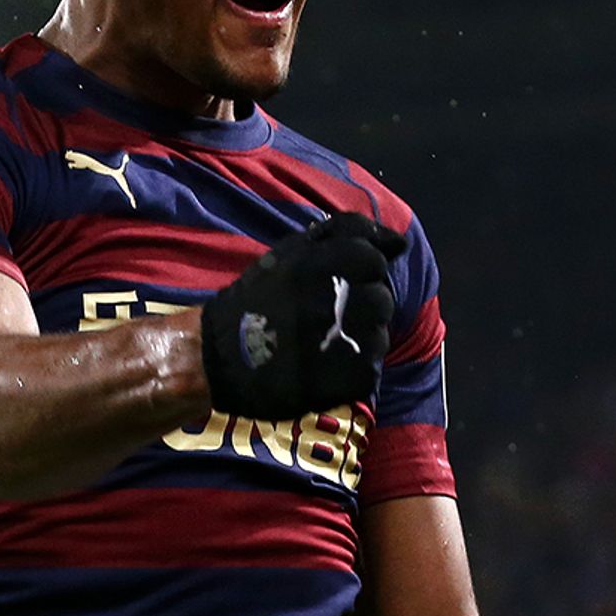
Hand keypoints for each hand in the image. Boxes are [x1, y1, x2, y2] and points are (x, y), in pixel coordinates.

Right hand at [201, 212, 407, 420]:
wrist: (216, 357)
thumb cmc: (258, 299)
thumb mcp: (292, 251)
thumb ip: (346, 235)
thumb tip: (399, 243)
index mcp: (317, 263)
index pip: (373, 259)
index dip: (363, 272)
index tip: (343, 283)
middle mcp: (330, 299)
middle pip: (382, 298)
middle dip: (365, 306)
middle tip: (335, 316)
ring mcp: (337, 342)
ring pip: (381, 335)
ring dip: (362, 338)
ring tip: (329, 342)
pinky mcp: (340, 380)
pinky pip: (370, 370)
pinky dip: (355, 369)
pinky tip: (328, 365)